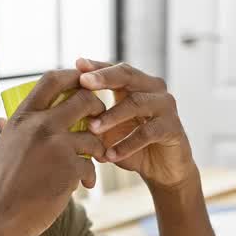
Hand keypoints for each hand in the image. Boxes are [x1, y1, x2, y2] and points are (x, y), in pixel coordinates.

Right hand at [0, 70, 106, 235]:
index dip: (73, 76)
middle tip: (99, 122)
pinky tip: (84, 185)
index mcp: (22, 118)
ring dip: (97, 149)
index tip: (83, 82)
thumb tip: (2, 121)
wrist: (1, 219)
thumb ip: (6, 133)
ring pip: (93, 136)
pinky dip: (90, 175)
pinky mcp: (70, 168)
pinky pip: (91, 165)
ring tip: (92, 161)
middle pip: (83, 99)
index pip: (51, 80)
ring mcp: (56, 146)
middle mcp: (40, 125)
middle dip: (97, 107)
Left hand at [76, 58, 197, 189]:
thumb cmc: (132, 146)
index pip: (115, 69)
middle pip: (128, 75)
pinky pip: (147, 132)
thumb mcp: (109, 130)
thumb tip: (62, 108)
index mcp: (137, 84)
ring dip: (112, 115)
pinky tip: (110, 155)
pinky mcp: (173, 127)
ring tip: (92, 128)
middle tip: (83, 82)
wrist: (162, 171)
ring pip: (136, 103)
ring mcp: (166, 106)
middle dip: (104, 78)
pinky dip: (127, 144)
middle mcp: (153, 89)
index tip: (77, 64)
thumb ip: (92, 116)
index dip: (97, 66)